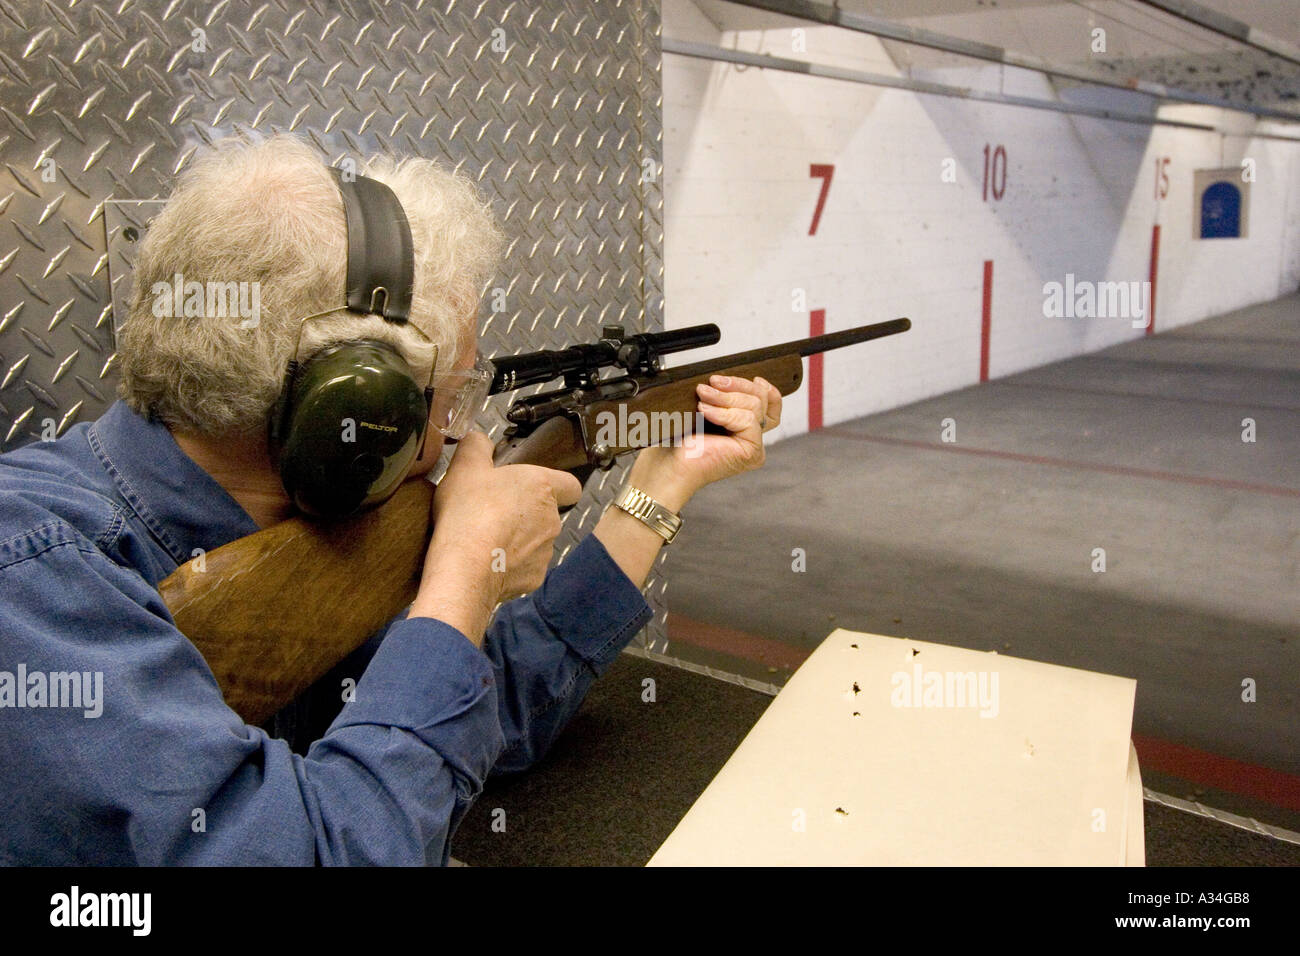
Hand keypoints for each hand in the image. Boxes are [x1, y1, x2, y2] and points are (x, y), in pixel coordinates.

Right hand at [409, 431, 580, 640]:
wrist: (464, 567)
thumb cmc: (469, 512)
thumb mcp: (465, 466)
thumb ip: (476, 446)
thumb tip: (479, 440)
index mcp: (542, 487)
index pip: (570, 485)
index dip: (555, 486)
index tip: (533, 488)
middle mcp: (552, 520)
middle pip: (546, 514)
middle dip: (525, 514)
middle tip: (493, 512)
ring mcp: (545, 552)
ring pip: (536, 542)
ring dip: (517, 540)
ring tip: (485, 539)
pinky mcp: (535, 578)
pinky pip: (525, 567)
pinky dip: (510, 565)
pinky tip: (486, 561)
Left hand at [625, 375, 781, 510]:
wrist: (667, 465)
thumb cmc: (677, 442)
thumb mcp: (702, 408)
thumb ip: (721, 396)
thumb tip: (725, 379)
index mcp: (743, 429)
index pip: (770, 405)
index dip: (765, 389)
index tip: (753, 378)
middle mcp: (751, 439)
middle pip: (761, 400)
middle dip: (736, 386)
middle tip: (710, 384)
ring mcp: (753, 448)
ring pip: (754, 406)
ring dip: (724, 398)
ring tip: (702, 398)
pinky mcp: (751, 452)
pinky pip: (748, 420)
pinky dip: (724, 413)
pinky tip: (705, 412)